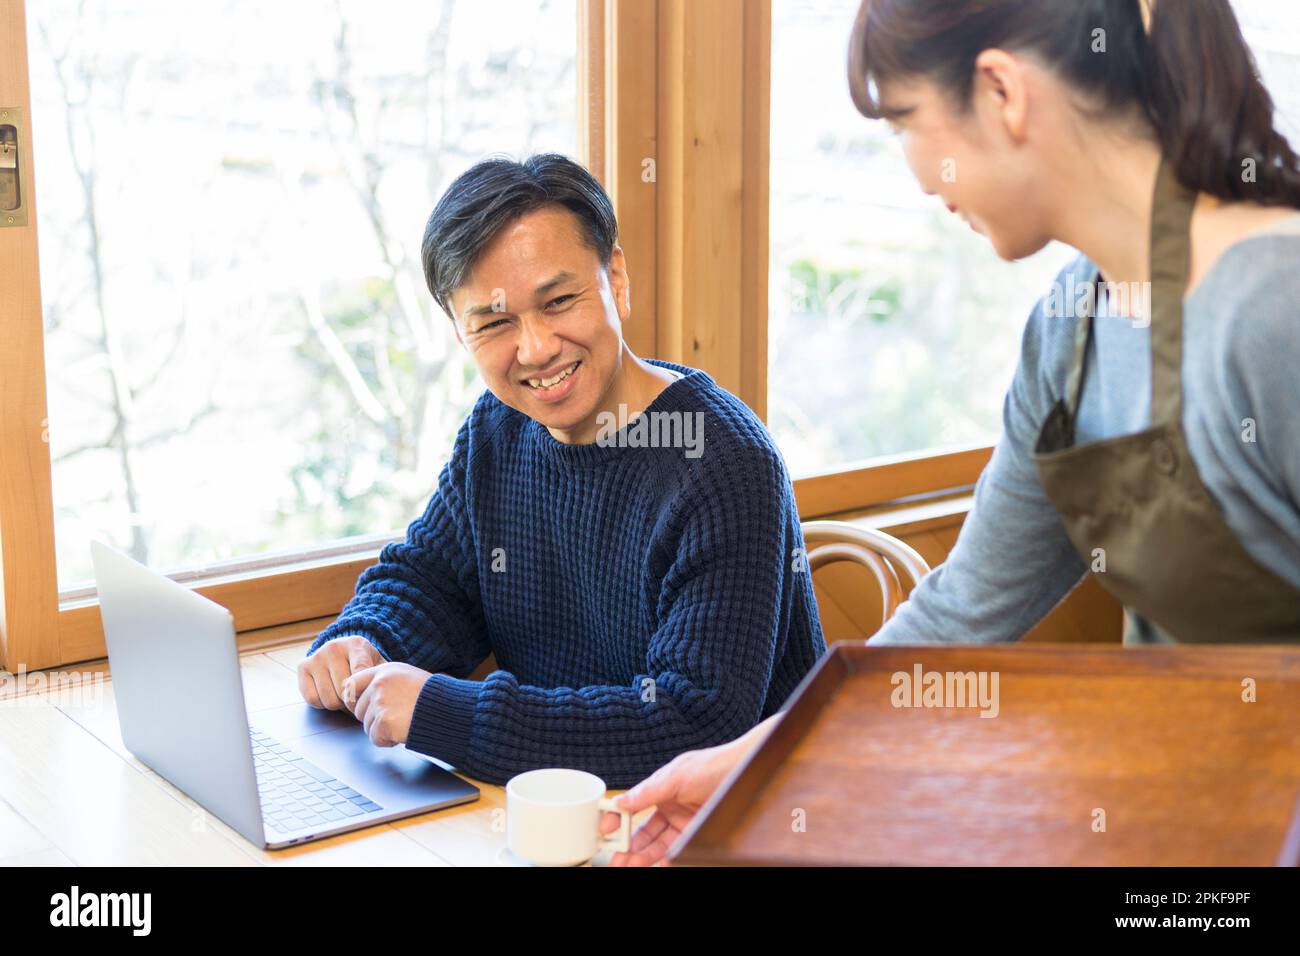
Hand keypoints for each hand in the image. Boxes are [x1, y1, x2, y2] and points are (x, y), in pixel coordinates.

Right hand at [298, 635, 384, 712]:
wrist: (344, 652)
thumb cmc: (365, 664)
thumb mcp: (378, 666)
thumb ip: (382, 678)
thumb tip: (385, 694)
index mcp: (356, 644)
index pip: (360, 674)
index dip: (364, 692)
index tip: (367, 696)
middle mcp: (334, 647)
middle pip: (344, 692)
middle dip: (352, 700)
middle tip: (356, 695)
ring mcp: (316, 656)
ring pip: (329, 699)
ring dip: (338, 704)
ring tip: (344, 694)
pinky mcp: (302, 666)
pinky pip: (312, 699)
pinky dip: (322, 703)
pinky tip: (329, 692)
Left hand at [345, 662, 430, 746]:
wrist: (450, 709)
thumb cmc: (434, 697)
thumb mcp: (408, 678)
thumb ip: (386, 684)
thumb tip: (365, 698)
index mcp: (385, 670)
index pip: (352, 683)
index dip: (355, 699)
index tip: (362, 708)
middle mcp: (380, 683)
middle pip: (359, 709)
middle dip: (374, 719)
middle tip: (395, 718)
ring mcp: (380, 702)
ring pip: (367, 726)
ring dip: (382, 730)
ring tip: (404, 723)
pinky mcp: (383, 721)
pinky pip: (375, 738)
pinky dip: (387, 740)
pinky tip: (403, 732)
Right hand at [600, 713, 781, 865]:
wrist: (743, 771)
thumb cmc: (711, 766)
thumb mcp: (675, 776)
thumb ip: (647, 792)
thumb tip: (621, 802)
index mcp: (659, 790)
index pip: (632, 808)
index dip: (617, 820)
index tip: (605, 832)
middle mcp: (669, 808)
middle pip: (642, 832)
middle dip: (627, 847)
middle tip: (617, 859)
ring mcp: (682, 823)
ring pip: (656, 845)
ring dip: (642, 857)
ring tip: (630, 865)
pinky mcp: (696, 834)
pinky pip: (675, 851)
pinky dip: (664, 859)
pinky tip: (655, 864)